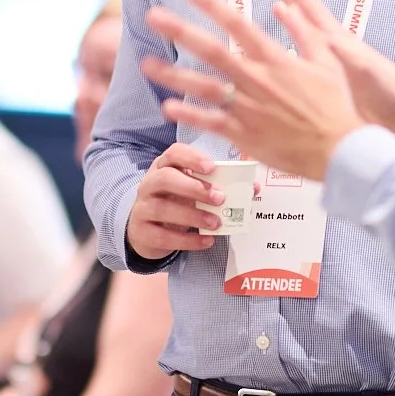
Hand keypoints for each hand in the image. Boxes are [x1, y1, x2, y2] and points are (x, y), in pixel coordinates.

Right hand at [125, 143, 220, 263]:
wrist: (146, 231)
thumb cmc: (175, 204)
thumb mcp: (191, 192)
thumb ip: (218, 187)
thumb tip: (252, 188)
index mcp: (164, 167)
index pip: (174, 153)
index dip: (192, 158)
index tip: (212, 167)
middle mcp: (149, 184)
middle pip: (165, 178)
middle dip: (193, 187)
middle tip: (219, 198)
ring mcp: (142, 208)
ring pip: (163, 208)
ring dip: (193, 216)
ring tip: (215, 223)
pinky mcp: (142, 231)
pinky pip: (163, 235)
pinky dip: (187, 240)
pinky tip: (206, 241)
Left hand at [140, 0, 365, 180]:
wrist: (342, 151)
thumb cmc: (337, 105)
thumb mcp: (326, 60)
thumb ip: (302, 31)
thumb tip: (284, 5)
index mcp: (276, 59)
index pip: (237, 24)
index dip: (211, 4)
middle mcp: (257, 80)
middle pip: (212, 51)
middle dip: (180, 31)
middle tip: (153, 17)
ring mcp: (249, 109)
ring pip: (204, 87)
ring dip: (173, 75)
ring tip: (146, 65)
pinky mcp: (246, 136)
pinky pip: (212, 122)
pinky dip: (190, 115)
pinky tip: (168, 106)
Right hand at [262, 0, 394, 139]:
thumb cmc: (386, 90)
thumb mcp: (364, 69)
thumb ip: (343, 53)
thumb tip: (322, 37)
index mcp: (335, 37)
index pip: (305, 1)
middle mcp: (327, 43)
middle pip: (299, 6)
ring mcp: (325, 59)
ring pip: (297, 29)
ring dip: (282, 13)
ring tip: (265, 1)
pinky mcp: (323, 78)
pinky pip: (297, 57)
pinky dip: (282, 49)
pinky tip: (269, 49)